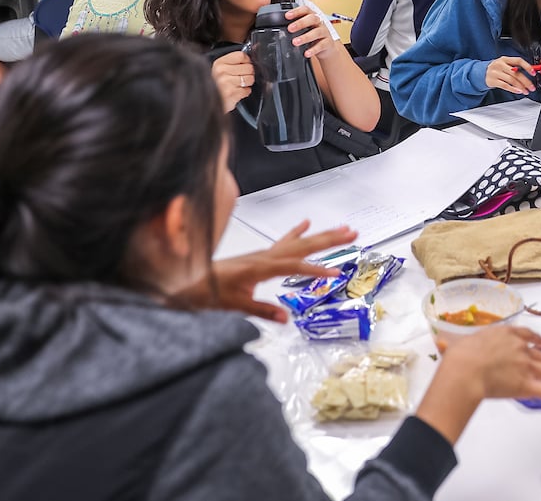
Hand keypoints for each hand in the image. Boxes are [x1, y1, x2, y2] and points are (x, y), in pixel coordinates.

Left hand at [178, 220, 355, 321]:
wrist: (188, 282)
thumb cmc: (209, 292)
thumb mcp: (235, 305)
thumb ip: (261, 310)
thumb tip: (285, 317)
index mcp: (260, 267)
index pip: (294, 266)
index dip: (315, 270)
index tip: (334, 273)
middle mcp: (265, 256)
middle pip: (303, 245)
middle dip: (328, 239)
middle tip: (352, 233)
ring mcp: (264, 254)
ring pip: (298, 241)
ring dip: (321, 235)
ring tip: (342, 228)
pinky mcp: (261, 256)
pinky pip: (283, 241)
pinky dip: (296, 232)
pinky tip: (305, 223)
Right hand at [212, 50, 254, 113]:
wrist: (206, 102)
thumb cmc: (215, 86)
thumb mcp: (218, 70)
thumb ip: (231, 63)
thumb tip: (248, 59)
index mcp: (219, 63)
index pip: (241, 55)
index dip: (247, 61)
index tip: (245, 65)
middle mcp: (222, 72)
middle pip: (249, 67)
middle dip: (248, 73)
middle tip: (242, 77)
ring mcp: (227, 83)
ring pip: (250, 79)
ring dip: (247, 83)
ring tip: (239, 85)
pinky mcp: (232, 94)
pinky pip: (247, 90)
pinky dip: (244, 92)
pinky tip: (237, 92)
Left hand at [286, 4, 338, 59]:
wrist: (327, 47)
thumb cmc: (313, 36)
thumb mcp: (305, 29)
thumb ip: (295, 27)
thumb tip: (279, 29)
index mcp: (312, 17)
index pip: (306, 10)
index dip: (297, 11)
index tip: (287, 16)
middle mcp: (319, 23)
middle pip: (312, 18)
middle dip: (300, 23)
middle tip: (290, 29)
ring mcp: (325, 32)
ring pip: (317, 32)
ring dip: (305, 37)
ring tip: (295, 42)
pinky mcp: (328, 43)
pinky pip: (321, 45)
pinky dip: (313, 49)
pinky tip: (306, 53)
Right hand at [439, 325, 540, 404]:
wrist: (465, 369)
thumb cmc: (459, 356)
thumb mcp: (455, 343)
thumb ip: (452, 343)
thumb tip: (442, 342)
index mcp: (504, 334)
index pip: (525, 336)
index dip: (535, 340)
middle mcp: (520, 348)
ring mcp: (526, 366)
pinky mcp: (528, 385)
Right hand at [485, 56, 538, 94]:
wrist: (482, 73)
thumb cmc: (497, 69)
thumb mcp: (505, 64)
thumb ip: (516, 67)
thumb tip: (531, 71)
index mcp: (505, 59)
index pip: (518, 61)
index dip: (527, 66)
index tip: (533, 73)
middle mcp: (500, 65)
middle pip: (516, 73)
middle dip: (526, 81)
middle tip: (532, 87)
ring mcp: (495, 73)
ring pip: (511, 80)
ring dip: (521, 87)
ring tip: (526, 91)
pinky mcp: (493, 81)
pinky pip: (505, 86)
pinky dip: (513, 89)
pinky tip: (518, 91)